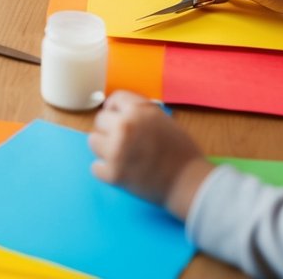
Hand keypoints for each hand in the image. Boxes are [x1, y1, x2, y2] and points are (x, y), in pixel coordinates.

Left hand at [88, 90, 213, 218]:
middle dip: (110, 130)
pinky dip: (106, 171)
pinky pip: (95, 167)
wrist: (189, 184)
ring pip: (93, 141)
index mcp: (140, 111)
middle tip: (124, 142)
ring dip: (104, 149)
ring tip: (122, 156)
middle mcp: (126, 126)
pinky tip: (122, 172)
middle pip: (100, 120)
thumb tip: (119, 111)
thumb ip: (141, 113)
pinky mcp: (113, 173)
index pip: (115, 99)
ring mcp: (117, 150)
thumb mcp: (164, 120)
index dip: (115, 108)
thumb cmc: (182, 153)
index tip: (116, 116)